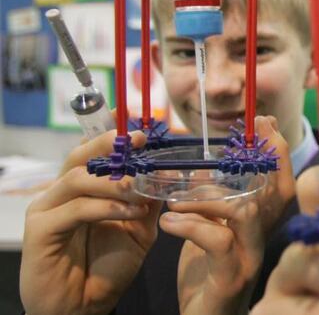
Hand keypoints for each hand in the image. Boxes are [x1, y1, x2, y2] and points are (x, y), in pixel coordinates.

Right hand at [20, 130, 160, 314]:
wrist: (84, 307)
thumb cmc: (106, 269)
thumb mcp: (138, 230)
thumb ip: (149, 202)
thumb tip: (168, 174)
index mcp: (82, 190)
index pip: (92, 153)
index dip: (112, 137)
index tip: (141, 129)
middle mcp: (61, 194)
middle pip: (80, 156)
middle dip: (111, 146)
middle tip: (139, 142)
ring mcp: (47, 209)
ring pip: (78, 178)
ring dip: (114, 181)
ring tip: (140, 188)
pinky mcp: (41, 230)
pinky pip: (75, 208)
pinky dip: (106, 207)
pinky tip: (130, 211)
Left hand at [159, 116, 295, 314]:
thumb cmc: (205, 276)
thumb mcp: (209, 232)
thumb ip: (210, 204)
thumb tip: (199, 168)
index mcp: (261, 227)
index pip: (282, 182)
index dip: (279, 151)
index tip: (265, 122)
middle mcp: (264, 240)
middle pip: (280, 191)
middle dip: (268, 156)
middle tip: (251, 132)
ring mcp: (250, 259)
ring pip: (247, 213)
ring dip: (209, 197)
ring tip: (177, 199)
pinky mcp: (230, 278)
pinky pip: (218, 242)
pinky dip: (190, 226)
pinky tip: (167, 224)